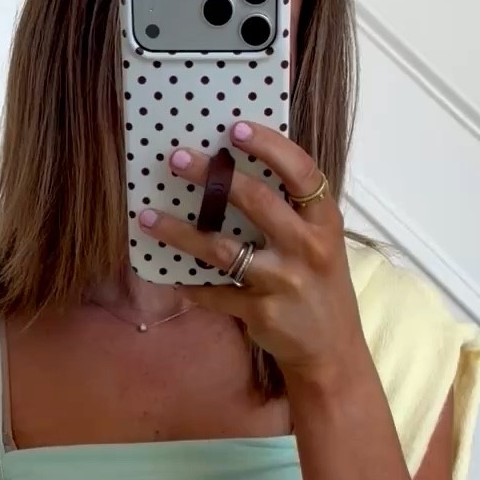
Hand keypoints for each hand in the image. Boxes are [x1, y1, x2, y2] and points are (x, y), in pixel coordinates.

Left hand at [138, 121, 364, 388]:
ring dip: (180, 232)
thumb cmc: (319, 285)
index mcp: (324, 222)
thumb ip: (291, 211)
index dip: (269, 146)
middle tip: (178, 157)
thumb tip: (237, 169)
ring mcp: (283, 282)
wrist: (331, 351)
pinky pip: (214, 293)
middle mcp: (307, 247)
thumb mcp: (320, 243)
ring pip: (223, 249)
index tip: (235, 127)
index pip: (301, 172)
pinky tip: (167, 276)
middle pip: (257, 202)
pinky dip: (188, 285)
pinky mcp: (261, 313)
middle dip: (214, 177)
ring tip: (148, 217)